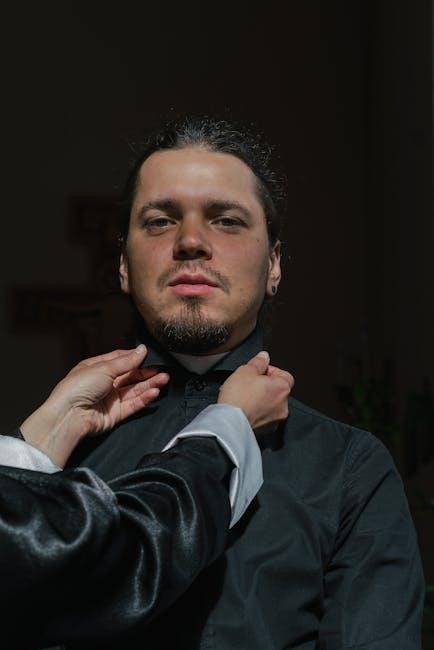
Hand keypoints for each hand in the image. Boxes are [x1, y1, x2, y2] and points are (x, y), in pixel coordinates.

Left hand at [21, 345, 168, 466]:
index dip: (135, 357)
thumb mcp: (104, 368)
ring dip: (149, 384)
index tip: (150, 355)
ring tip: (164, 379)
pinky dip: (144, 398)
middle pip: (130, 376)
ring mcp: (110, 399)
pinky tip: (155, 392)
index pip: (120, 360)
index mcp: (96, 368)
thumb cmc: (80, 387)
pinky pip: (133, 404)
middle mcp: (104, 383)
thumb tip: (143, 349)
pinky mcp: (116, 414)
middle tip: (162, 369)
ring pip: (134, 390)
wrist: (69, 416)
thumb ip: (127, 361)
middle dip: (146, 372)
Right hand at [218, 351, 293, 432]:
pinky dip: (256, 413)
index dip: (269, 371)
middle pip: (277, 390)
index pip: (283, 374)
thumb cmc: (239, 398)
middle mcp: (284, 405)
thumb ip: (258, 362)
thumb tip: (263, 357)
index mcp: (282, 388)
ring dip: (260, 400)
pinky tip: (244, 409)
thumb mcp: (246, 370)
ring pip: (270, 405)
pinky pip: (263, 417)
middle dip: (264, 386)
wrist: (230, 422)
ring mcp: (276, 419)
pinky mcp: (266, 430)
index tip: (258, 372)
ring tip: (244, 398)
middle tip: (248, 384)